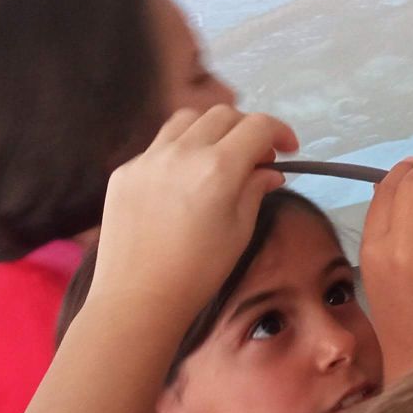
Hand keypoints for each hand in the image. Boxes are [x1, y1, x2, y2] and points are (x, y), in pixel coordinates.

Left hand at [92, 106, 296, 328]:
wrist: (138, 298)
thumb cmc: (199, 271)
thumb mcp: (240, 230)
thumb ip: (255, 190)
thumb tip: (268, 172)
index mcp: (218, 168)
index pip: (257, 126)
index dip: (280, 132)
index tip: (288, 149)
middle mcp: (182, 152)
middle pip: (223, 114)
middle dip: (247, 128)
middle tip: (256, 157)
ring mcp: (148, 158)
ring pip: (186, 119)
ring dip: (211, 129)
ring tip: (218, 157)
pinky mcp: (125, 171)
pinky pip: (158, 146)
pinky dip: (180, 151)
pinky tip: (184, 181)